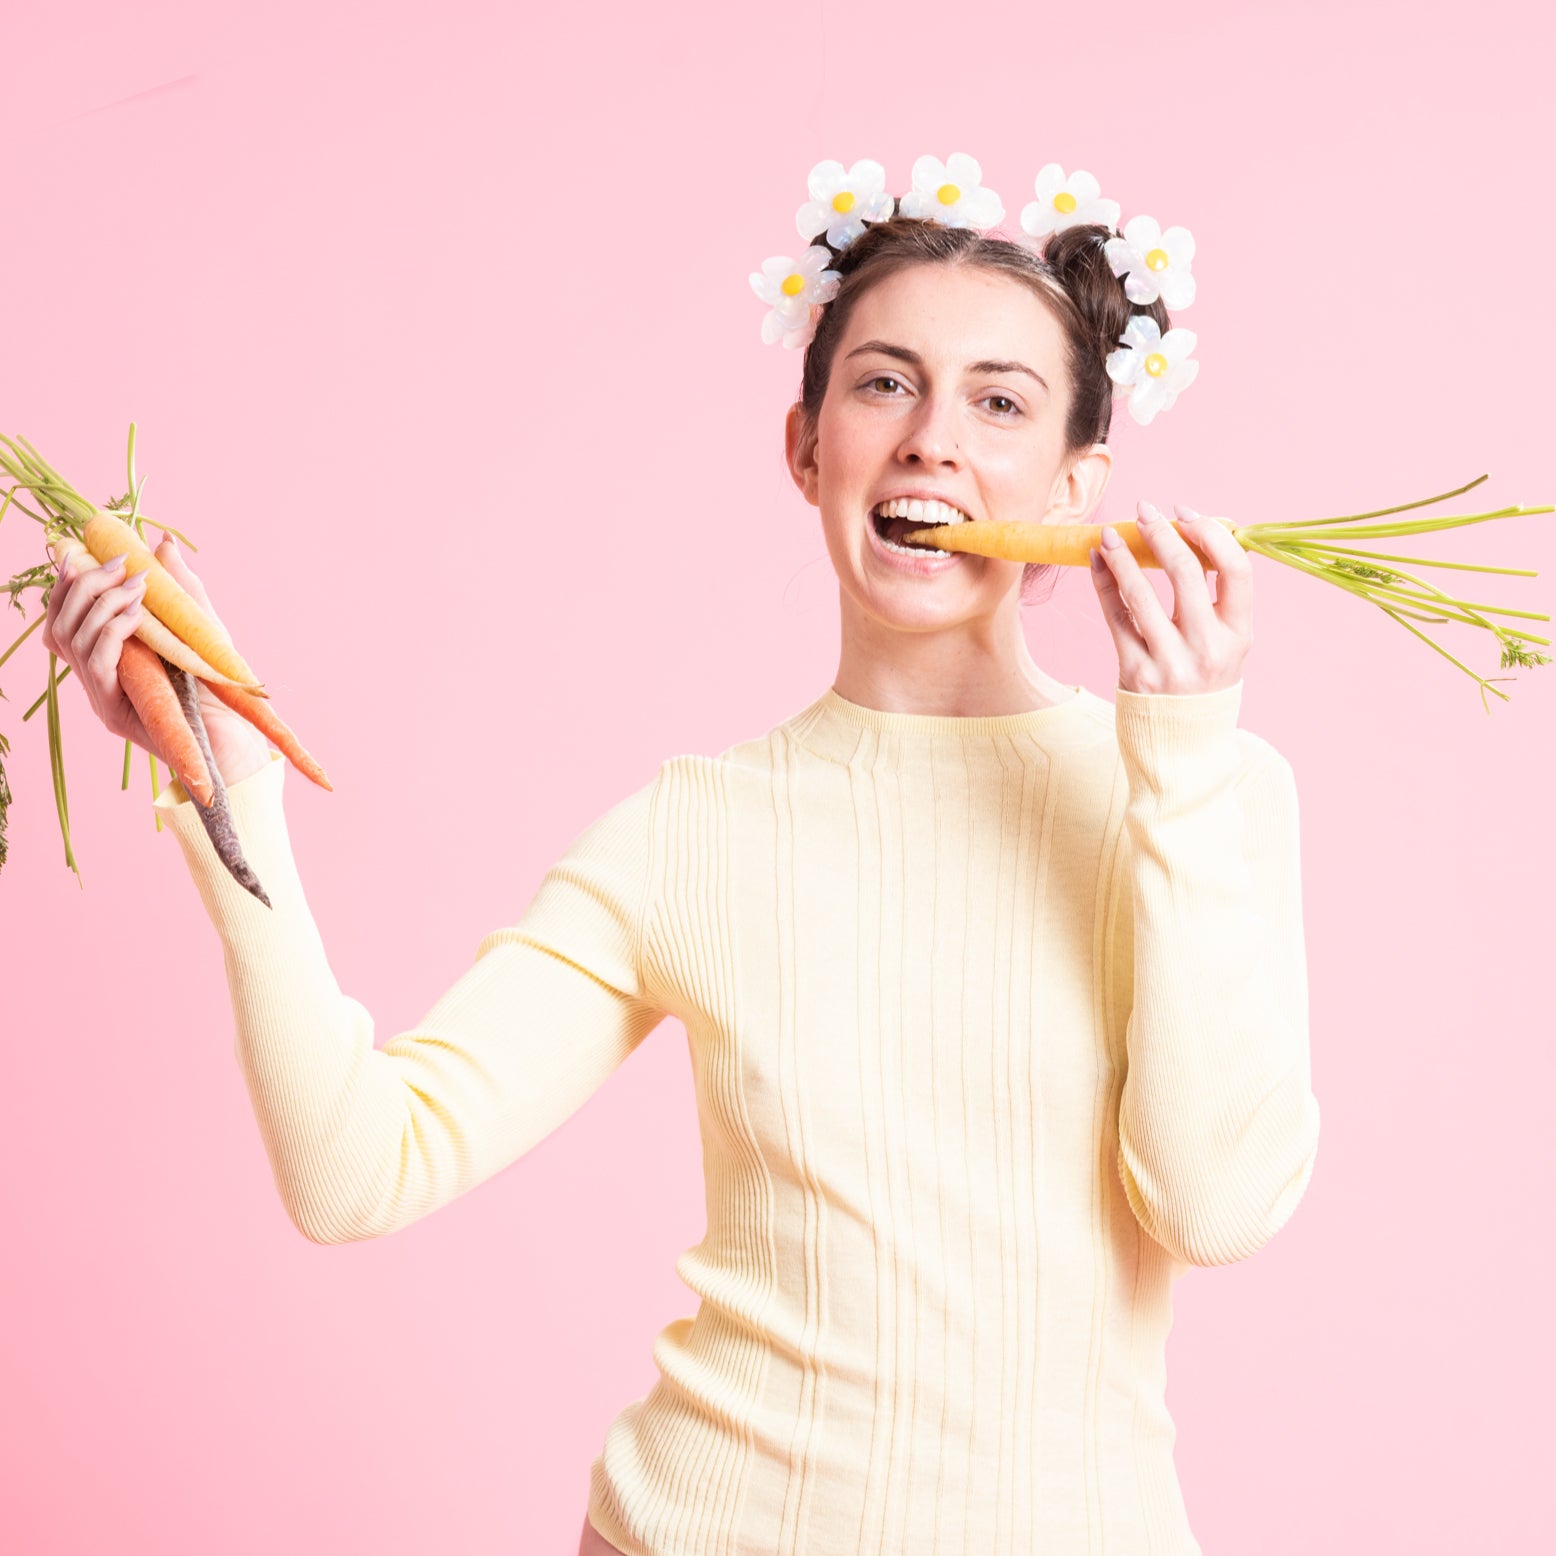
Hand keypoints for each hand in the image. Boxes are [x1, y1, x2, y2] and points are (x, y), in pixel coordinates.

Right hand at [42, 533, 271, 786]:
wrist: (236, 736)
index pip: (63, 618)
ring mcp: (100, 698)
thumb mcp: (198, 625)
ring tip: (136, 585)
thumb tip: (161, 542)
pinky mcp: (114, 713)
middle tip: (120, 564)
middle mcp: (94, 679)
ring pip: (73, 641)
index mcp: (104, 659)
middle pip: (59, 626)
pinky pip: (98, 665)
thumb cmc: (219, 683)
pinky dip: (113, 632)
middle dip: (86, 586)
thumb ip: (177, 587)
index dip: (65, 585)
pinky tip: (136, 615)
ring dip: (103, 604)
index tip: (83, 551)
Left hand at [1088, 499, 1251, 695]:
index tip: (1186, 513)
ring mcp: (1170, 662)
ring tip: (1111, 532)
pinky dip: (1104, 583)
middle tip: (1145, 509)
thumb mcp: (1225, 645)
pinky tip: (1097, 559)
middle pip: (1186, 574)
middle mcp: (1208, 648)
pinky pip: (1115, 617)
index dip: (1210, 533)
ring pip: (1142, 593)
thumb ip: (1215, 600)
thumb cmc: (1203, 682)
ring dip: (1123, 555)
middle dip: (1162, 533)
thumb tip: (1189, 535)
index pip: (1235, 570)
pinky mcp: (1135, 672)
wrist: (1183, 746)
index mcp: (1239, 635)